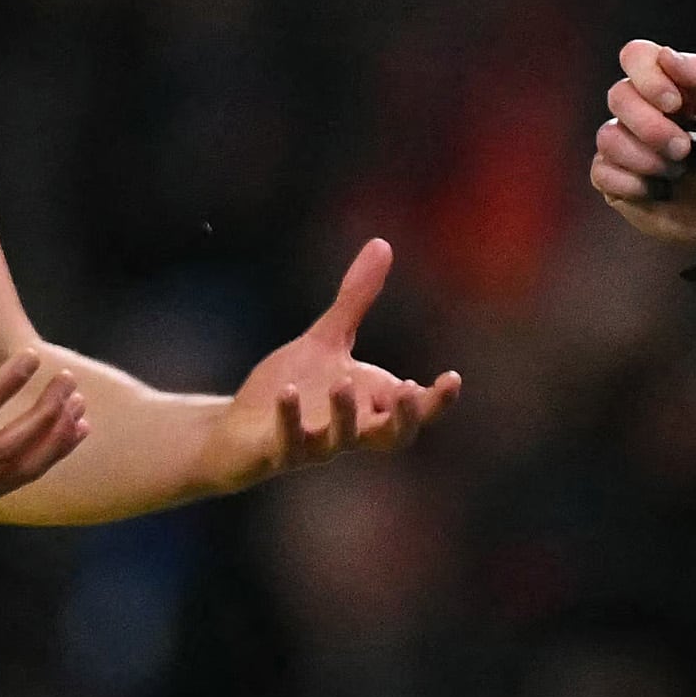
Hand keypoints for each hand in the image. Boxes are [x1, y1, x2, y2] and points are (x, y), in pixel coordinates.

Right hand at [0, 289, 91, 526]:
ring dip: (54, 440)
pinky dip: (47, 457)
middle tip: (67, 382)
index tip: (32, 356)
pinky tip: (70, 432)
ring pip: (19, 472)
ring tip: (78, 407)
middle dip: (44, 415)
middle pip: (6, 447)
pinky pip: (17, 482)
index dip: (6, 384)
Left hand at [221, 238, 462, 486]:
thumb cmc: (295, 386)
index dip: (437, 401)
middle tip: (410, 391)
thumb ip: (356, 300)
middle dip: (405, 418)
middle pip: (393, 437)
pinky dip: (290, 419)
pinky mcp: (278, 451)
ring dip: (344, 414)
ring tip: (341, 381)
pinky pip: (289, 442)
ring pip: (341, 440)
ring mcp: (316, 444)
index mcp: (370, 404)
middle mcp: (351, 430)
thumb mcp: (328, 339)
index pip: (415, 411)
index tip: (452, 378)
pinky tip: (286, 391)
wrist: (242, 428)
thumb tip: (382, 245)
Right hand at [591, 39, 695, 255]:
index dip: (649, 76)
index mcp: (665, 84)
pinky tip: (656, 191)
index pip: (635, 55)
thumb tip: (666, 55)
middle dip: (653, 128)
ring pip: (609, 136)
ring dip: (648, 160)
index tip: (674, 104)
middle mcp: (636, 108)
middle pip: (618, 95)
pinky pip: (602, 171)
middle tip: (683, 150)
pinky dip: (634, 185)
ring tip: (676, 173)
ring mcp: (619, 142)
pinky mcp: (609, 176)